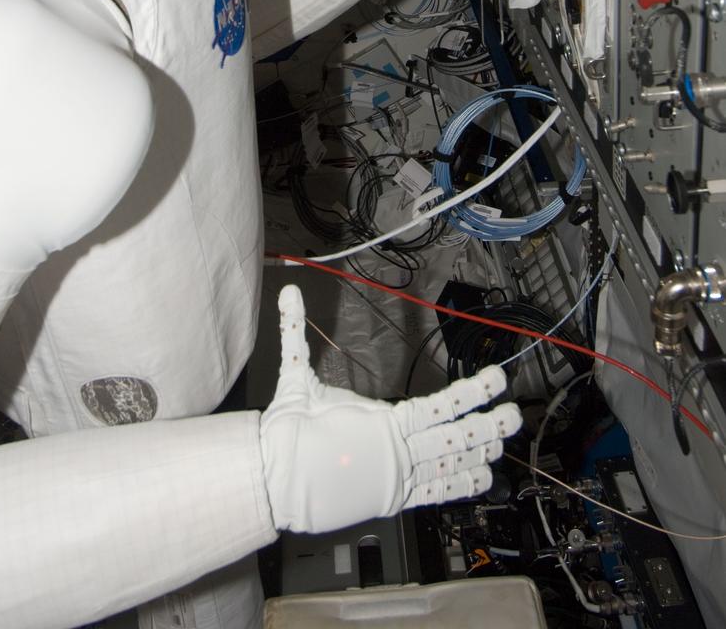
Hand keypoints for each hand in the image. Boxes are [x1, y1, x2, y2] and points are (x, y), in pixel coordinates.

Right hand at [259, 285, 520, 533]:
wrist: (274, 479)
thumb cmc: (289, 431)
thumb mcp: (296, 376)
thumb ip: (294, 331)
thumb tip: (288, 290)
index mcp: (385, 421)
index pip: (441, 405)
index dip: (473, 391)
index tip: (496, 379)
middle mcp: (398, 451)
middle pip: (455, 436)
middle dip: (489, 424)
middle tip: (514, 414)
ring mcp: (398, 477)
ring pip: (451, 465)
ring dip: (480, 452)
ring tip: (502, 443)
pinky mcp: (392, 498)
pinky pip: (435, 493)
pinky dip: (460, 485)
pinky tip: (480, 479)